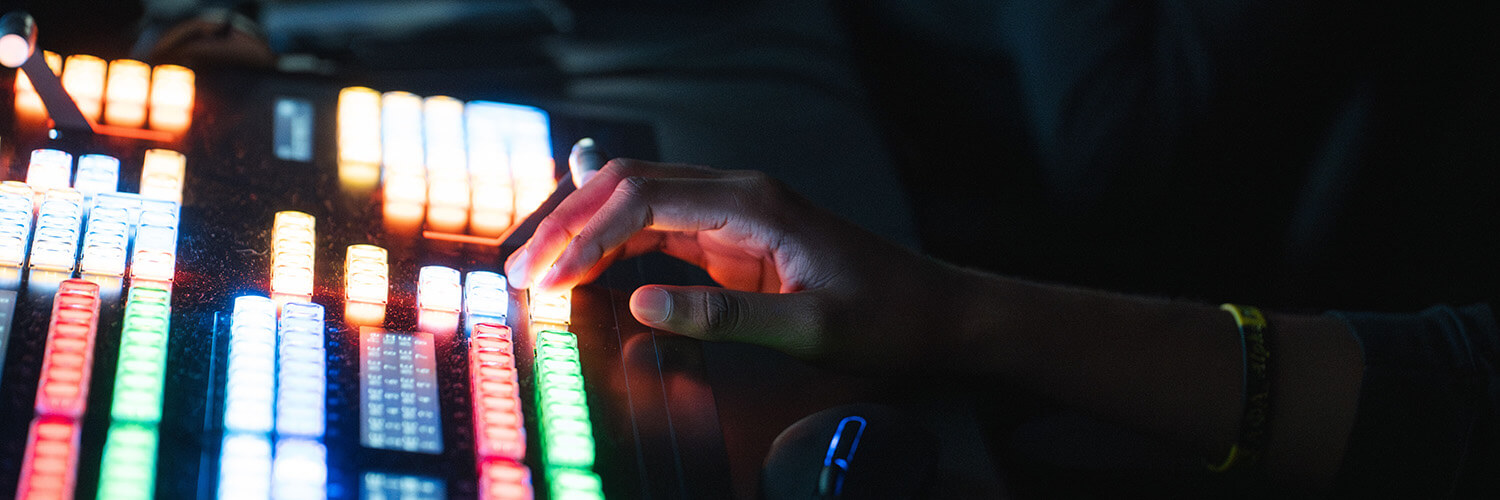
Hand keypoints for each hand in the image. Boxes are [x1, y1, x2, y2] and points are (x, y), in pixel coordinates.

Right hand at [505, 159, 965, 370]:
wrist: (933, 311)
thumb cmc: (883, 314)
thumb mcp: (808, 328)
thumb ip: (724, 315)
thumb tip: (642, 304)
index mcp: (753, 204)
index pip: (644, 198)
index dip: (584, 232)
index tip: (545, 273)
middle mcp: (738, 194)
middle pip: (628, 186)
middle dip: (567, 223)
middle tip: (518, 269)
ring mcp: (734, 211)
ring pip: (638, 201)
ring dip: (583, 231)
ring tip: (536, 268)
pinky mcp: (734, 234)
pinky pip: (659, 225)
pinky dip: (614, 241)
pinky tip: (584, 254)